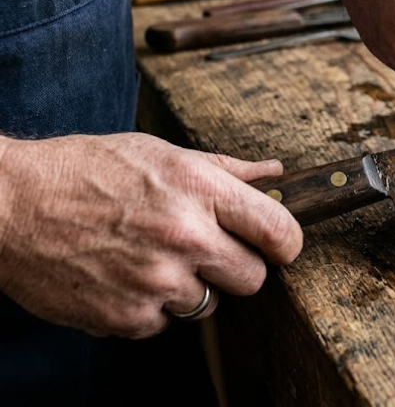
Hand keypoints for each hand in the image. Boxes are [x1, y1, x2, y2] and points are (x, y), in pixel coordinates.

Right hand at [0, 133, 301, 337]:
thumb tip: (274, 173)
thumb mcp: (160, 153)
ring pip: (208, 305)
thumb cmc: (86, 170)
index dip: (285, 244)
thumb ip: (224, 170)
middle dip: (235, 268)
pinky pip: (163, 323)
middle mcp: (185, 237)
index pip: (280, 232)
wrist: (10, 204)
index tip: (277, 247)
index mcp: (200, 190)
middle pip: (253, 279)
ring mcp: (156, 281)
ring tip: (149, 257)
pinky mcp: (127, 316)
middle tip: (204, 252)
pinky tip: (121, 276)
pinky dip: (148, 307)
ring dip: (188, 288)